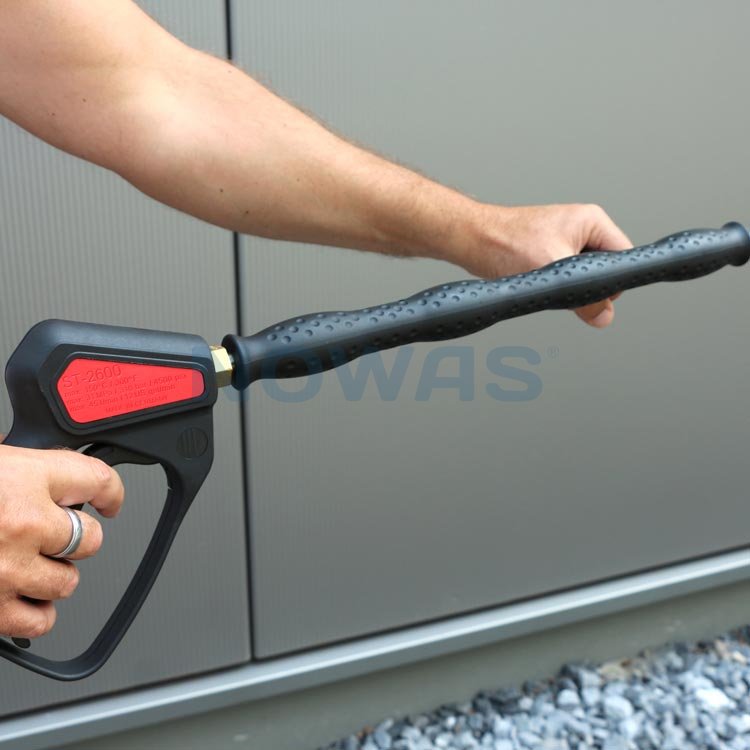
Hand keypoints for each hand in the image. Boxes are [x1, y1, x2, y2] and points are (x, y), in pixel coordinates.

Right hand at [0, 443, 123, 638]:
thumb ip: (16, 472)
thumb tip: (48, 484)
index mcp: (22, 476)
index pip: (98, 479)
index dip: (109, 491)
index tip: (108, 499)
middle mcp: (23, 521)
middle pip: (90, 538)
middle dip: (74, 536)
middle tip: (49, 535)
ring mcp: (8, 568)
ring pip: (68, 581)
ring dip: (52, 575)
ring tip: (28, 565)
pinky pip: (39, 620)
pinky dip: (35, 612)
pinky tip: (21, 597)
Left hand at [466, 203, 631, 327]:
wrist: (472, 240)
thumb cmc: (505, 243)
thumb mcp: (551, 273)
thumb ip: (582, 298)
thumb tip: (603, 317)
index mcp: (592, 221)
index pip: (623, 258)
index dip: (611, 283)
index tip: (593, 296)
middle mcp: (582, 230)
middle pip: (604, 272)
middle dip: (587, 288)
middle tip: (560, 287)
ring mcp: (566, 242)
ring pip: (583, 279)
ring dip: (568, 289)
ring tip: (543, 281)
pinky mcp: (550, 256)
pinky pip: (565, 279)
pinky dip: (555, 288)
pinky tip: (538, 285)